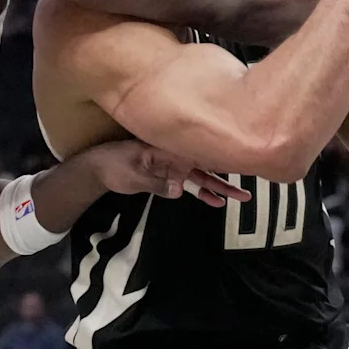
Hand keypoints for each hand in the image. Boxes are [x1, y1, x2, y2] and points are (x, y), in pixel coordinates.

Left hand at [86, 140, 251, 207]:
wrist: (97, 169)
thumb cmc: (112, 166)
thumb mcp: (131, 176)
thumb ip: (156, 183)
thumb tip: (180, 190)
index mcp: (168, 146)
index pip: (199, 148)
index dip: (220, 153)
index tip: (241, 159)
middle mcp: (176, 153)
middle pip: (208, 161)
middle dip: (230, 171)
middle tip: (250, 183)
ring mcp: (175, 165)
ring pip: (204, 175)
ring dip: (221, 185)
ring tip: (242, 196)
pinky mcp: (171, 176)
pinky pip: (192, 184)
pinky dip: (204, 193)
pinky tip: (217, 202)